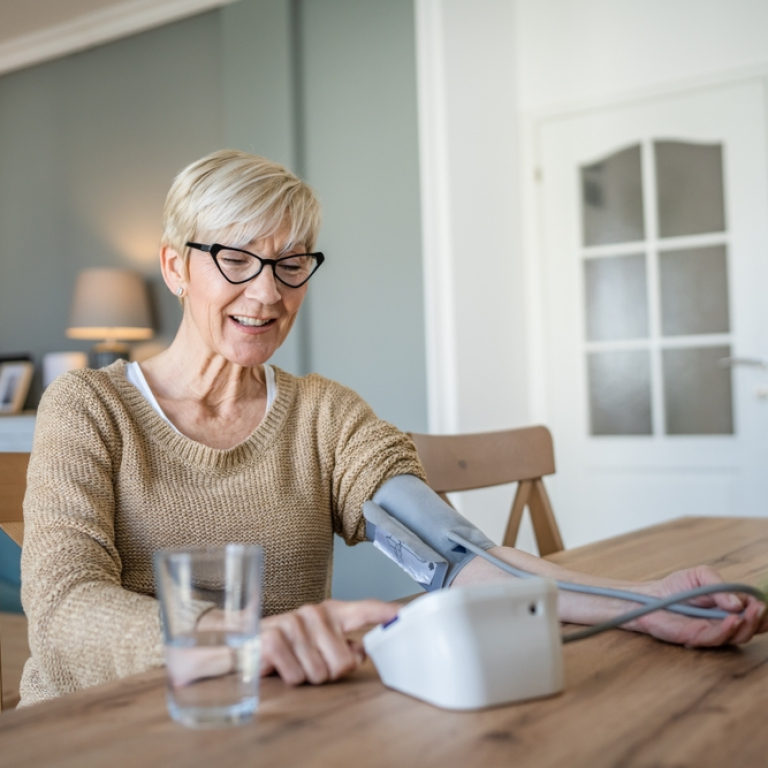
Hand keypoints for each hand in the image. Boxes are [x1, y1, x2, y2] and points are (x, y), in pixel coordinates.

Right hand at [259, 599, 398, 684]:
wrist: (242, 643)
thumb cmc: (288, 645)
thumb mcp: (319, 643)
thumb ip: (344, 645)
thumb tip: (361, 650)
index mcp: (332, 611)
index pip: (365, 609)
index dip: (386, 613)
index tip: (404, 614)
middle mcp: (315, 612)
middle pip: (344, 662)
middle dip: (330, 672)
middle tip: (312, 663)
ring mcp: (294, 622)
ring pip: (321, 673)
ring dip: (308, 677)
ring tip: (295, 662)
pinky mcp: (274, 638)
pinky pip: (298, 675)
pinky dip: (291, 678)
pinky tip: (282, 666)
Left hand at [633, 566, 767, 646]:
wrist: (650, 595)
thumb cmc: (676, 586)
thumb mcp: (700, 575)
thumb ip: (719, 586)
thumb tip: (738, 602)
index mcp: (728, 606)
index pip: (753, 612)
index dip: (762, 610)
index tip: (764, 603)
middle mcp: (724, 622)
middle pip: (750, 628)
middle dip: (759, 620)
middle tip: (760, 608)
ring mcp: (712, 631)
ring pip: (738, 636)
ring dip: (747, 625)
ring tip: (748, 614)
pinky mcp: (697, 638)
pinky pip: (716, 638)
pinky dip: (727, 630)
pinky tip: (732, 620)